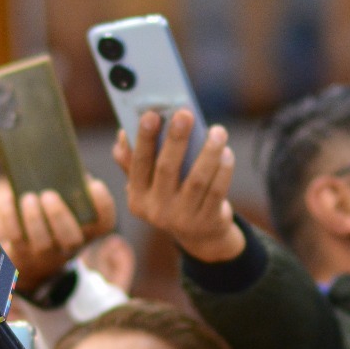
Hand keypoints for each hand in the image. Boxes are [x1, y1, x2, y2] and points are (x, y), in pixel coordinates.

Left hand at [10, 181, 117, 294]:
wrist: (31, 257)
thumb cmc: (54, 219)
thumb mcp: (68, 209)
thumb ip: (71, 190)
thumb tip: (64, 165)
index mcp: (88, 231)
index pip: (104, 223)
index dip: (103, 205)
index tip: (94, 184)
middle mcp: (70, 246)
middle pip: (71, 239)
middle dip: (60, 215)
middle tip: (49, 194)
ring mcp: (46, 254)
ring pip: (42, 243)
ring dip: (34, 218)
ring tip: (28, 197)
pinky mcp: (22, 254)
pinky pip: (16, 238)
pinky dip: (11, 217)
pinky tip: (10, 199)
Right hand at [114, 109, 241, 263]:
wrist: (200, 234)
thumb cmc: (172, 196)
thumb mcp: (150, 184)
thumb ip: (135, 160)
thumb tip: (122, 134)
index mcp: (137, 197)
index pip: (138, 164)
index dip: (144, 139)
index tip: (151, 114)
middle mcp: (157, 211)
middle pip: (166, 169)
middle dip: (175, 139)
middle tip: (184, 113)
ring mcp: (183, 219)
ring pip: (197, 180)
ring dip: (208, 152)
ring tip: (218, 130)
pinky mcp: (207, 221)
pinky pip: (216, 191)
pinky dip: (223, 170)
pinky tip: (227, 152)